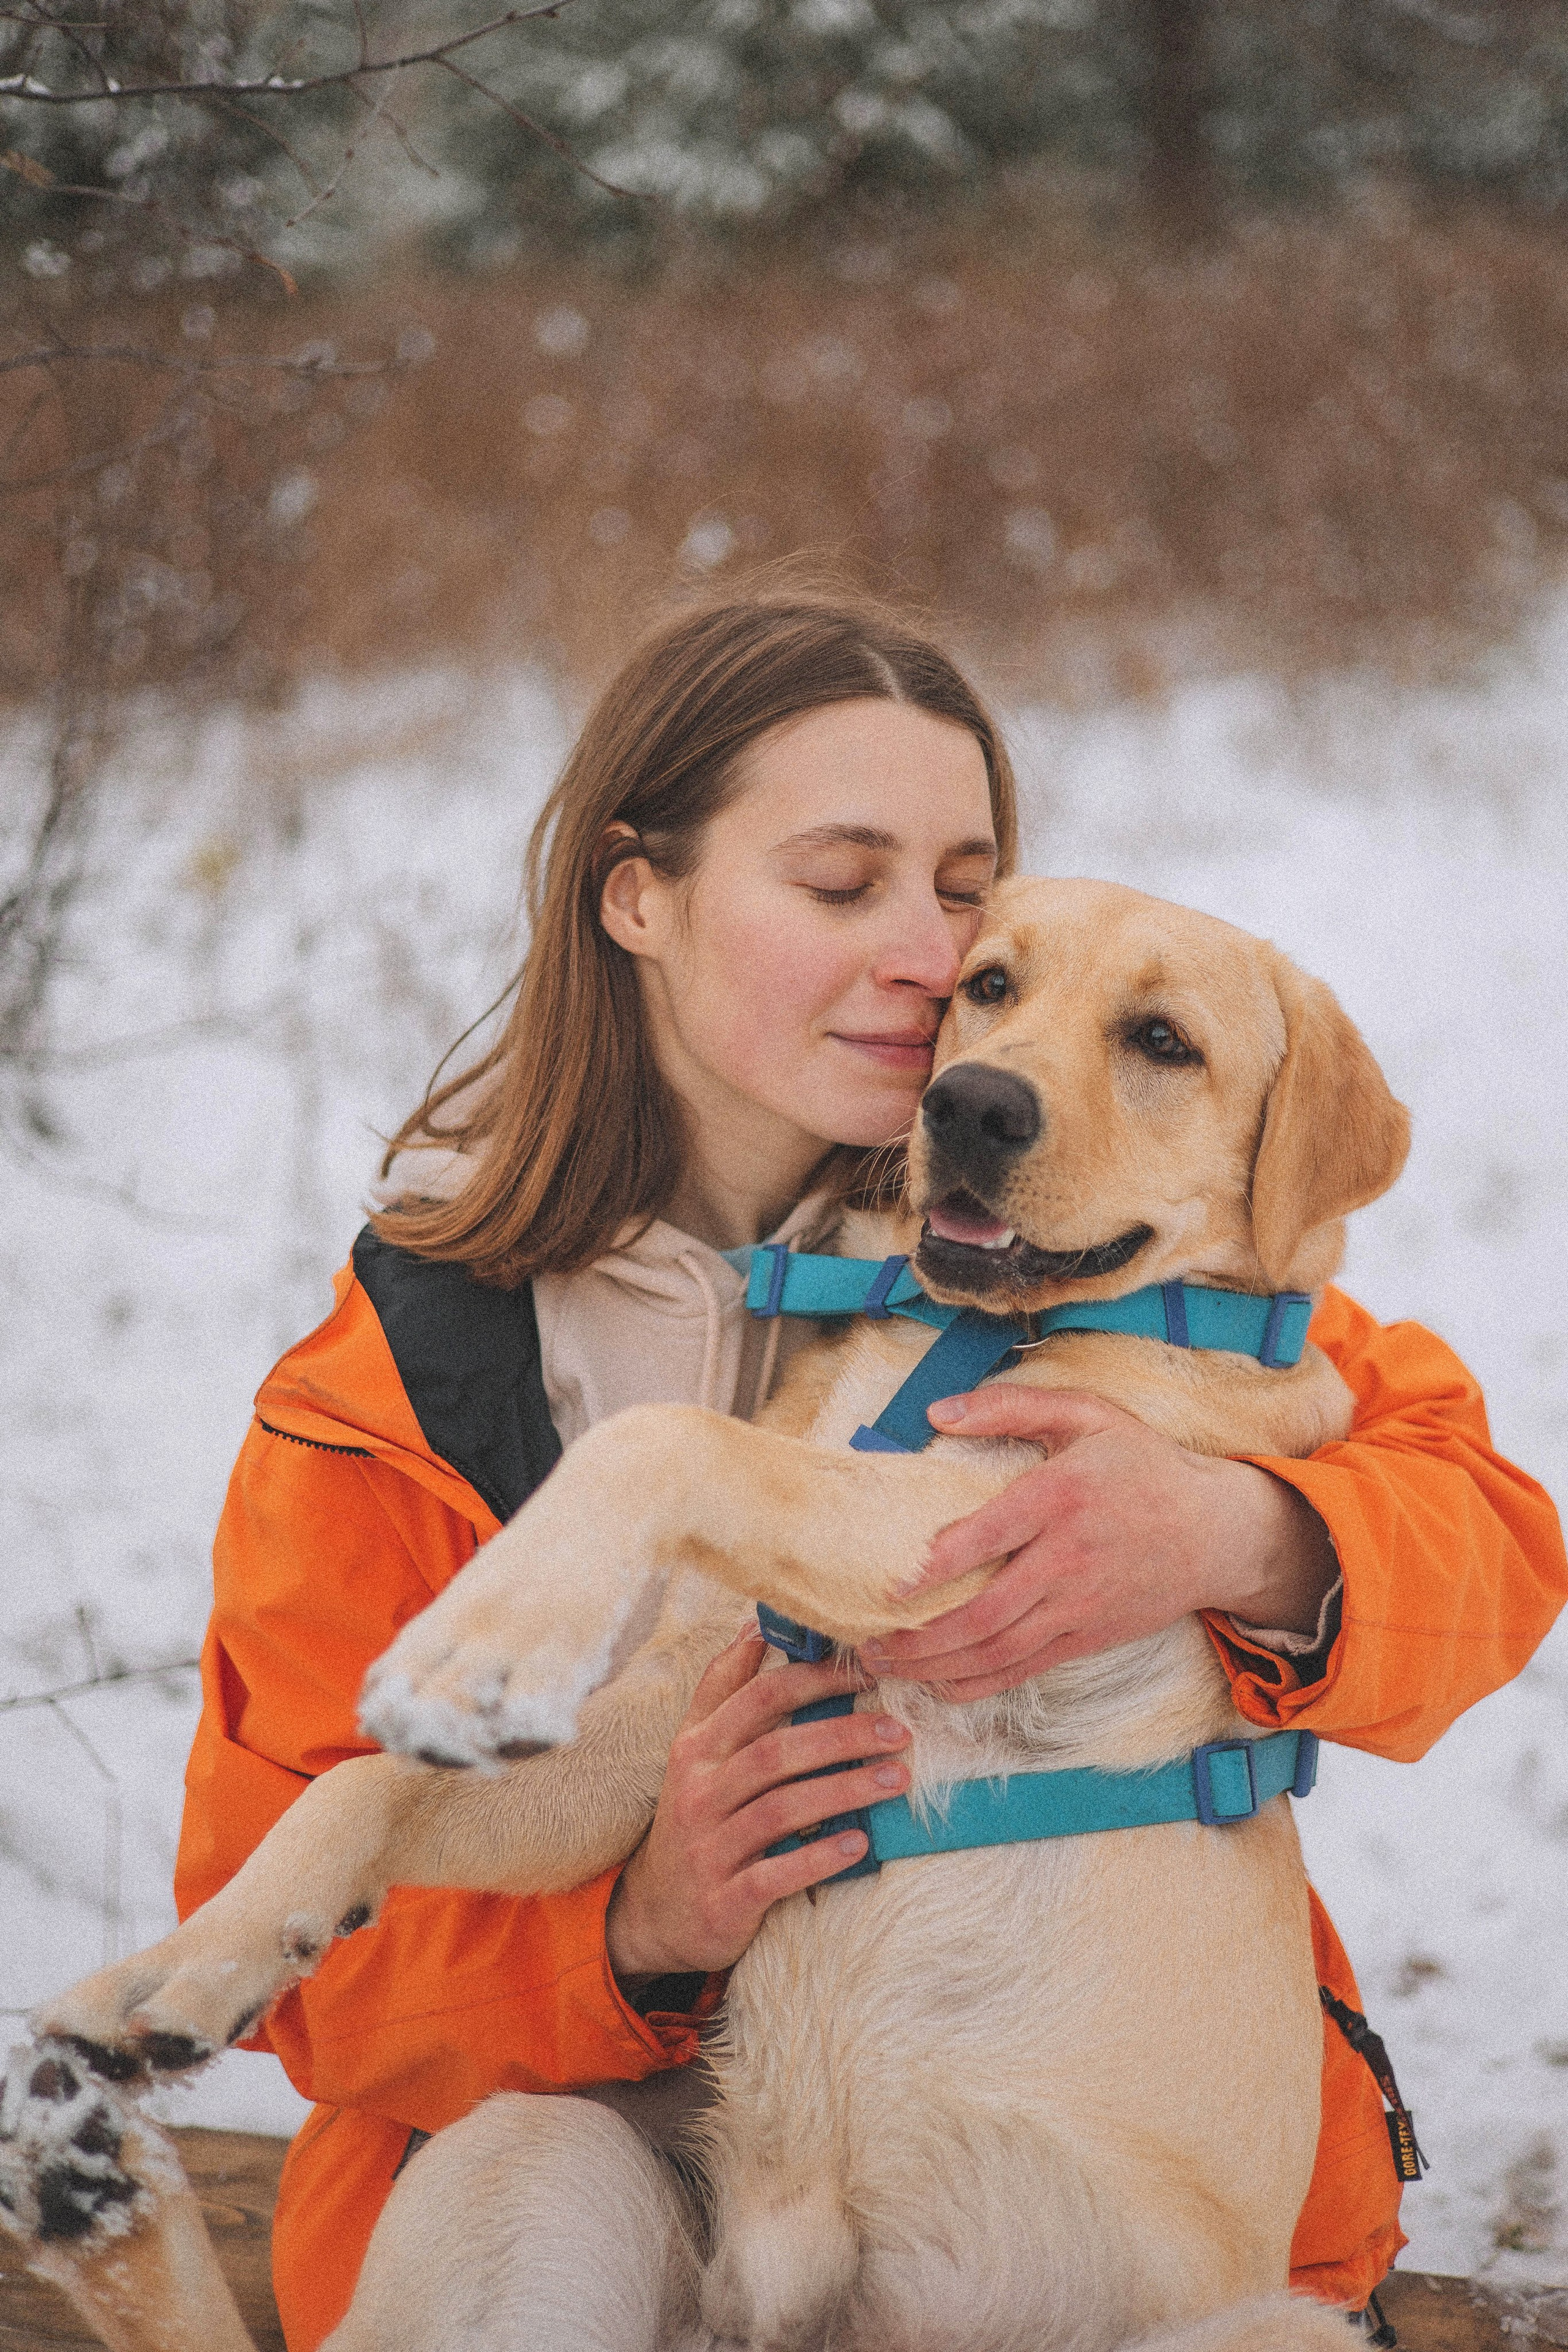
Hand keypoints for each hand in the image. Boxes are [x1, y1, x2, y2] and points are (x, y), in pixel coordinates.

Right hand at [605, 1626, 910, 1982]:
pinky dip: (820, 1857)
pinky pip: (776, 1874)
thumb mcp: (695, 1749)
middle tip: (898, 1730)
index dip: (815, 1679)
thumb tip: (754, 1626)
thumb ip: (723, 1688)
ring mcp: (709, 1847)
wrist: (657, 1913)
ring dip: (844, 1791)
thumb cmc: (695, 1815)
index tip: (869, 1670)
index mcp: (696, 1748)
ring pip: (781, 1809)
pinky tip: (861, 1844)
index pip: (758, 1699)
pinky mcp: (725, 1900)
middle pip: (775, 1751)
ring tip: (896, 1779)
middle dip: (842, 1735)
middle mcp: (699, 1792)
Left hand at [860, 1386, 1337, 1701]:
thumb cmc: (1140, 1465)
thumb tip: (935, 1412)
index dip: (934, 1567)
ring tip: (886, 1666)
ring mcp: (1079, 1605)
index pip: (987, 1538)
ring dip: (937, 1666)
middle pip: (985, 1613)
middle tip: (868, 1643)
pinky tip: (938, 1686)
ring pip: (999, 1650)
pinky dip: (977, 1685)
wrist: (1215, 1531)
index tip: (887, 1585)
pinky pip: (1024, 1670)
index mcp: (1060, 1497)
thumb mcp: (1085, 1414)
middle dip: (920, 1638)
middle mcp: (1067, 1558)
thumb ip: (1009, 1407)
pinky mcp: (1088, 1637)